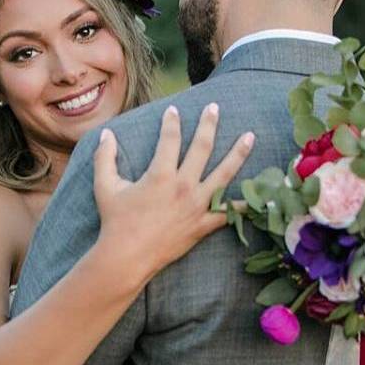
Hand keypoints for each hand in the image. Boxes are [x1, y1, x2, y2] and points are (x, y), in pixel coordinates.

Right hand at [93, 103, 254, 279]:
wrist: (127, 256)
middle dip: (209, 124)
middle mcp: (183, 186)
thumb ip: (105, 157)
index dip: (171, 122)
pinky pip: (228, 213)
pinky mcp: (203, 225)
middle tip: (215, 108)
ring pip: (224, 174)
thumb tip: (106, 133)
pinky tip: (259, 195)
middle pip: (202, 147)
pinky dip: (245, 205)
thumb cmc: (115, 221)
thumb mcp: (105, 186)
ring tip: (250, 136)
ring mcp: (197, 206)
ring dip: (238, 153)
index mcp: (160, 174)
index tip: (174, 110)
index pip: (170, 139)